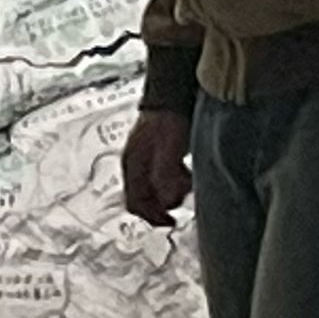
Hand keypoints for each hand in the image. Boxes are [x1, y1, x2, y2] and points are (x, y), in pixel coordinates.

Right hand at [118, 110, 192, 226]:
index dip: (152, 217)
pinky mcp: (157, 157)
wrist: (175, 97)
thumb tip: (165, 201)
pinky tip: (186, 173)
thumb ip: (165, 177)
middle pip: (145, 199)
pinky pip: (163, 179)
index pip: (134, 203)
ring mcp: (144, 161)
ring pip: (155, 190)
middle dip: (165, 203)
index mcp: (132, 165)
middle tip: (182, 196)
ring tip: (187, 181)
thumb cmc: (170, 121)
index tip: (170, 221)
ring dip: (172, 192)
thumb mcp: (169, 152)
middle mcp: (134, 165)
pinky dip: (176, 182)